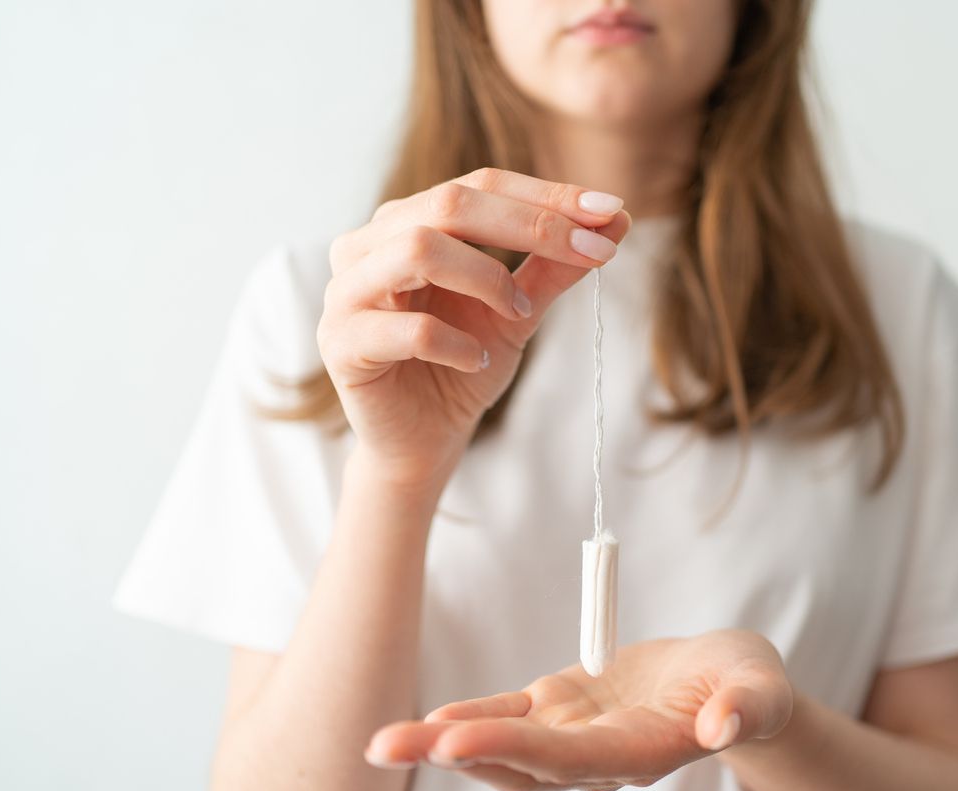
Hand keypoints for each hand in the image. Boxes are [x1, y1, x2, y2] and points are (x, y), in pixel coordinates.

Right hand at [318, 167, 630, 487]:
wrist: (424, 439)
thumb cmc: (464, 364)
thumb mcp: (519, 310)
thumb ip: (555, 265)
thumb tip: (615, 218)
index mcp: (408, 221)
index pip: (480, 185)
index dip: (547, 195)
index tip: (610, 210)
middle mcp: (369, 244)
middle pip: (449, 203)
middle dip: (530, 223)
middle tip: (591, 250)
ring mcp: (348, 292)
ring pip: (417, 249)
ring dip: (486, 277)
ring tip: (519, 312)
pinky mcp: (342, 345)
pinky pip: (403, 329)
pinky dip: (453, 342)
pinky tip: (477, 359)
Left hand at [364, 629, 794, 790]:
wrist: (728, 684)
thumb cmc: (748, 683)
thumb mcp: (760, 686)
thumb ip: (747, 705)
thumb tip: (724, 727)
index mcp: (641, 753)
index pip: (569, 758)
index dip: (512, 750)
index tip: (454, 743)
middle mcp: (597, 757)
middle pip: (517, 763)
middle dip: (452, 755)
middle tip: (387, 746)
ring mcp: (573, 736)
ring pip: (501, 748)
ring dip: (441, 745)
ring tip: (383, 743)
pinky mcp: (561, 709)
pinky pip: (508, 716)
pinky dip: (470, 718)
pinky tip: (429, 719)